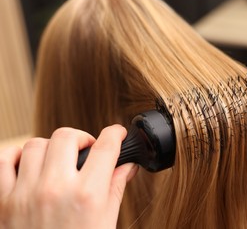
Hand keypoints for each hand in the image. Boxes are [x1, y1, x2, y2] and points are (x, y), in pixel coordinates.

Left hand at [0, 125, 137, 228]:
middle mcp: (56, 189)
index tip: (117, 133)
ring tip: (58, 160)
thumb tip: (128, 166)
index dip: (115, 134)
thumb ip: (116, 188)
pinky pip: (4, 160)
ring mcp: (26, 193)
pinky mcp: (3, 201)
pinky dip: (16, 156)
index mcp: (87, 196)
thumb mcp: (105, 222)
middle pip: (67, 136)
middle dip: (81, 138)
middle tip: (86, 150)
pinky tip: (29, 163)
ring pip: (35, 144)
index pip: (105, 147)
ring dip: (51, 148)